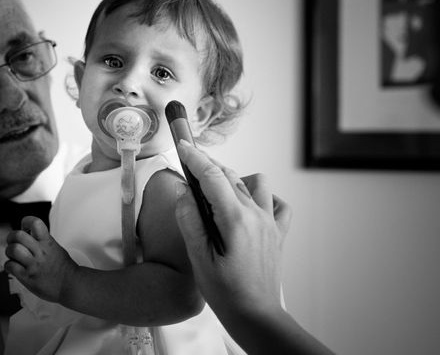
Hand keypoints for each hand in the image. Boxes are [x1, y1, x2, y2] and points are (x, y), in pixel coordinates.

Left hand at [5, 216, 77, 303]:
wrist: (71, 285)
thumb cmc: (64, 268)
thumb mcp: (56, 248)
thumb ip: (43, 241)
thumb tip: (29, 235)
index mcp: (47, 242)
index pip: (35, 222)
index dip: (26, 222)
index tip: (25, 228)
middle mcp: (40, 251)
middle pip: (18, 235)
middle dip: (11, 237)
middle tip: (14, 243)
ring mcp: (33, 264)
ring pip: (12, 249)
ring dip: (10, 252)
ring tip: (14, 256)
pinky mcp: (28, 277)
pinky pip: (10, 266)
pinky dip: (9, 266)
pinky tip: (15, 267)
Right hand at [173, 140, 291, 323]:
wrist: (256, 315)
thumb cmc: (226, 292)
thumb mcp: (199, 258)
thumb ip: (190, 221)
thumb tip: (184, 193)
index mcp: (235, 219)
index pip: (212, 176)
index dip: (195, 157)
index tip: (182, 145)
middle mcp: (256, 214)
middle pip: (230, 176)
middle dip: (208, 166)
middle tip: (189, 168)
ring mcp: (270, 222)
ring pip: (255, 182)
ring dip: (235, 180)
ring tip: (217, 193)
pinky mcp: (278, 232)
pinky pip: (277, 202)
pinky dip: (263, 196)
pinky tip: (248, 206)